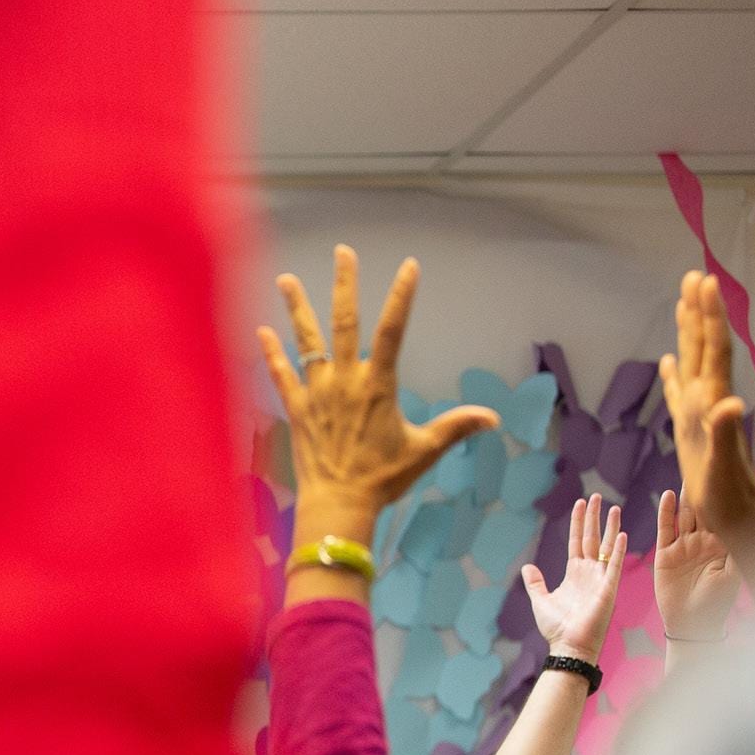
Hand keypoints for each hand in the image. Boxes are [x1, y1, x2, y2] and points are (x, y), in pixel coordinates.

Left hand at [260, 247, 498, 519]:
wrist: (338, 503)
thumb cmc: (383, 477)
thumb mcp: (425, 449)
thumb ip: (456, 427)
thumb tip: (492, 417)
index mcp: (378, 384)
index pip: (393, 329)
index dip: (401, 296)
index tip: (409, 265)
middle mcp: (344, 380)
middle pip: (344, 322)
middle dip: (344, 284)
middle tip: (342, 252)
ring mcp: (316, 392)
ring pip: (306, 341)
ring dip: (297, 308)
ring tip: (286, 278)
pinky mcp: (295, 409)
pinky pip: (280, 375)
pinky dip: (271, 353)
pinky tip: (262, 330)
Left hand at [519, 495, 623, 664]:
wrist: (568, 646)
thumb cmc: (557, 627)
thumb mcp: (541, 599)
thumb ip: (536, 582)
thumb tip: (527, 567)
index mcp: (574, 573)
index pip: (576, 541)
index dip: (578, 522)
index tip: (580, 503)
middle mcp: (589, 573)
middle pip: (591, 538)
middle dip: (593, 517)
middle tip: (596, 496)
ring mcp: (600, 579)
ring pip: (605, 547)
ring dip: (609, 527)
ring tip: (613, 507)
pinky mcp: (608, 589)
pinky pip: (613, 565)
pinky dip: (616, 550)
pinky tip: (621, 534)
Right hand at [652, 487, 739, 643]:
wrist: (692, 623)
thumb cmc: (718, 602)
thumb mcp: (734, 573)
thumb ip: (737, 549)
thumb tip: (749, 525)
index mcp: (723, 545)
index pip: (725, 513)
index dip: (726, 495)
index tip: (730, 473)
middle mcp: (703, 542)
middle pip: (704, 509)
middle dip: (705, 489)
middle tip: (707, 463)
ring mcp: (683, 546)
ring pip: (685, 515)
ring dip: (686, 495)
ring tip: (690, 473)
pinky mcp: (665, 554)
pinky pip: (665, 529)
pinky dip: (666, 512)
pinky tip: (667, 495)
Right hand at [658, 271, 754, 529]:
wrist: (738, 516)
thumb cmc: (728, 497)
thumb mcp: (723, 467)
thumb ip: (725, 433)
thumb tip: (730, 402)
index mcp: (712, 403)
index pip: (711, 351)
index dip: (707, 317)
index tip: (702, 282)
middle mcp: (709, 401)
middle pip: (703, 347)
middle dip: (698, 312)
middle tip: (693, 276)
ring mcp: (700, 414)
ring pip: (693, 363)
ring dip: (688, 334)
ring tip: (683, 305)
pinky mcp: (691, 429)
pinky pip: (679, 393)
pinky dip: (674, 374)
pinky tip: (669, 363)